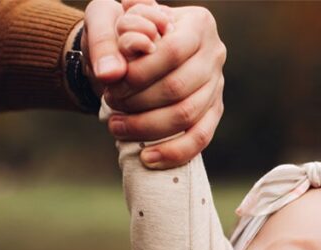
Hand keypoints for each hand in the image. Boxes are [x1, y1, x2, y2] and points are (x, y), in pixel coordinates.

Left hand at [104, 3, 225, 168]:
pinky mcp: (214, 111)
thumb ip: (104, 39)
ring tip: (117, 127)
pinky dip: (174, 152)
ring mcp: (217, 84)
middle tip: (111, 103)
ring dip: (148, 127)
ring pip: (187, 115)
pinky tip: (148, 158)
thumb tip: (109, 74)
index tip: (111, 84)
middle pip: (179, 87)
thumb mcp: (107, 19)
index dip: (140, 73)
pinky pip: (201, 137)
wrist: (136, 47)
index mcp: (197, 23)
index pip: (172, 52)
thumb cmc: (123, 30)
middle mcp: (214, 53)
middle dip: (138, 101)